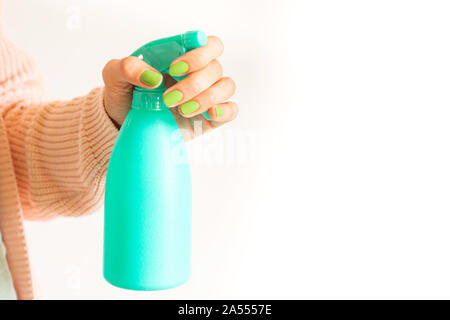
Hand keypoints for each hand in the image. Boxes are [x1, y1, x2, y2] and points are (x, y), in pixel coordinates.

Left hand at [102, 35, 237, 139]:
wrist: (126, 125)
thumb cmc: (125, 94)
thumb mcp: (114, 76)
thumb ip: (127, 68)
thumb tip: (153, 77)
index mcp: (181, 57)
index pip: (207, 44)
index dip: (199, 53)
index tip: (175, 68)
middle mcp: (198, 73)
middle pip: (215, 68)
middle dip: (193, 83)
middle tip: (169, 98)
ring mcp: (206, 95)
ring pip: (226, 86)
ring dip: (206, 98)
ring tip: (182, 110)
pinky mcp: (210, 117)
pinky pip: (231, 110)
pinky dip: (224, 111)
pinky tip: (209, 114)